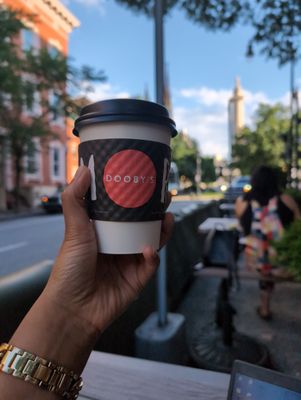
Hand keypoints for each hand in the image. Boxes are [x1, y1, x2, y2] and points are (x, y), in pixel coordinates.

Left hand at [45, 166, 173, 334]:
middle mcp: (118, 245)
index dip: (136, 198)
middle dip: (155, 211)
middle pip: (142, 225)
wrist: (72, 309)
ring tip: (167, 218)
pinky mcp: (137, 280)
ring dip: (162, 231)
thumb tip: (83, 169)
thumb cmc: (69, 269)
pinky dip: (152, 256)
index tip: (145, 182)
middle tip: (164, 196)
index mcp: (104, 233)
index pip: (124, 211)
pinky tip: (149, 248)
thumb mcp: (73, 230)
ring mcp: (129, 263)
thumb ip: (76, 200)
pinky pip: (150, 264)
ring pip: (152, 242)